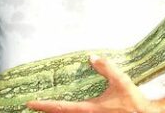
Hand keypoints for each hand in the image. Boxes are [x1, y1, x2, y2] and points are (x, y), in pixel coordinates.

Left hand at [27, 56, 155, 112]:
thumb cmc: (133, 103)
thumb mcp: (121, 81)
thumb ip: (107, 68)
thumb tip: (92, 57)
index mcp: (89, 110)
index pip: (61, 108)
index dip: (44, 105)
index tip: (30, 102)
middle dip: (47, 111)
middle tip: (33, 105)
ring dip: (58, 112)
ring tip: (47, 107)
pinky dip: (69, 112)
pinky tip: (69, 108)